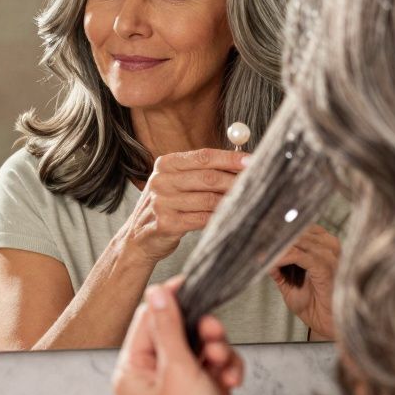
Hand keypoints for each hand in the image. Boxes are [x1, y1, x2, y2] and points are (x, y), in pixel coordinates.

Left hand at [112, 278, 272, 394]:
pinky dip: (227, 368)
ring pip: (200, 347)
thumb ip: (169, 327)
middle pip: (176, 332)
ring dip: (217, 350)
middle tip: (213, 332)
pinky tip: (232, 380)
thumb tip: (158, 292)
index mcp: (132, 374)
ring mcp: (179, 389)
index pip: (146, 322)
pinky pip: (216, 365)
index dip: (169, 302)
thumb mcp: (178, 370)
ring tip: (223, 364)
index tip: (190, 283)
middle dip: (200, 331)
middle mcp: (152, 380)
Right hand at [124, 149, 247, 264]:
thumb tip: (241, 162)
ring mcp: (162, 202)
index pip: (203, 156)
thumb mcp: (176, 183)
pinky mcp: (166, 223)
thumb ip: (202, 171)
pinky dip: (220, 218)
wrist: (138, 238)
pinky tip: (230, 217)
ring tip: (247, 202)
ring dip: (231, 201)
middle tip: (256, 184)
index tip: (252, 160)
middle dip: (235, 181)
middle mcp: (161, 180)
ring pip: (208, 199)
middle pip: (208, 177)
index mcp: (165, 164)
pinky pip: (202, 218)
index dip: (230, 158)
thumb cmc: (167, 207)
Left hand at [270, 224, 339, 339]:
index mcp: (324, 244)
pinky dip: (282, 257)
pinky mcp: (326, 267)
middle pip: (298, 230)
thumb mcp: (289, 282)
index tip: (259, 232)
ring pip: (297, 240)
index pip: (300, 225)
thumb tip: (261, 255)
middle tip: (255, 241)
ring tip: (260, 251)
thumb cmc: (314, 305)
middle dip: (275, 236)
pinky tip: (271, 262)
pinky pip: (299, 255)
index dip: (279, 228)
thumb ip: (277, 267)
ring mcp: (330, 256)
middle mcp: (330, 246)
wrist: (327, 324)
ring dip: (276, 247)